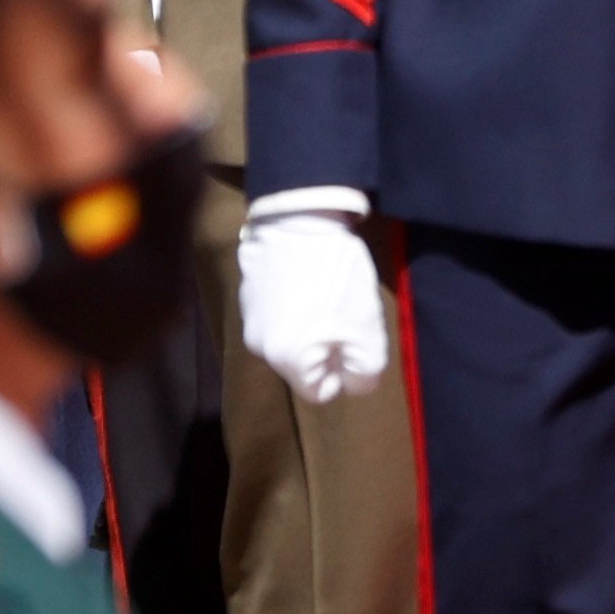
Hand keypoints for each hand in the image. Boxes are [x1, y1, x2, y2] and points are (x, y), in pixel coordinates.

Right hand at [238, 198, 389, 402]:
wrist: (298, 220)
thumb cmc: (335, 278)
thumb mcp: (366, 329)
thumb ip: (365, 370)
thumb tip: (353, 384)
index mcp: (287, 361)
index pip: (320, 393)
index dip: (342, 372)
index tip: (352, 340)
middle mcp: (260, 349)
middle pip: (304, 366)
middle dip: (327, 348)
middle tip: (342, 314)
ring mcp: (249, 322)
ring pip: (290, 342)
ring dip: (310, 328)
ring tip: (325, 294)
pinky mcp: (248, 297)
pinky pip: (278, 318)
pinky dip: (293, 308)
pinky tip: (306, 281)